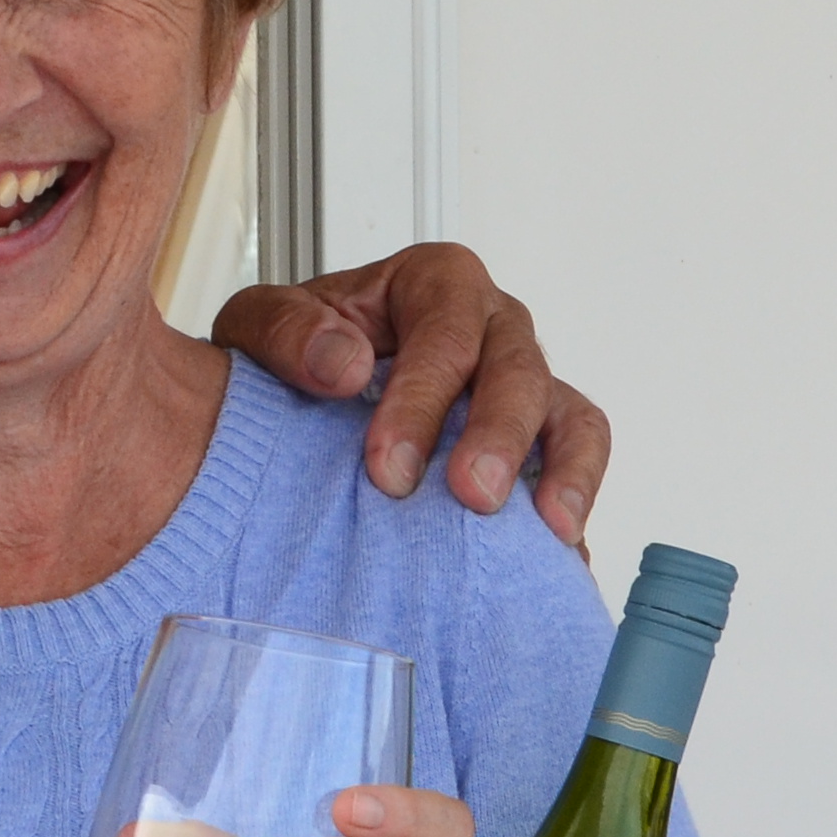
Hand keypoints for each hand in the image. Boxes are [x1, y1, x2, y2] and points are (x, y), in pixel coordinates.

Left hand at [202, 241, 610, 550]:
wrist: (303, 389)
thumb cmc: (295, 351)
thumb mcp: (258, 324)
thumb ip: (286, 332)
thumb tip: (341, 365)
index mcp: (434, 282)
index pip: (444, 332)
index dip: (422, 399)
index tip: (388, 468)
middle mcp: (492, 325)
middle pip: (518, 370)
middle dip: (496, 436)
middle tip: (471, 497)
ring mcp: (526, 381)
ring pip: (567, 414)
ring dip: (562, 471)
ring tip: (548, 530)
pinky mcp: (541, 437)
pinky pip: (577, 460)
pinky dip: (574, 502)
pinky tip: (559, 554)